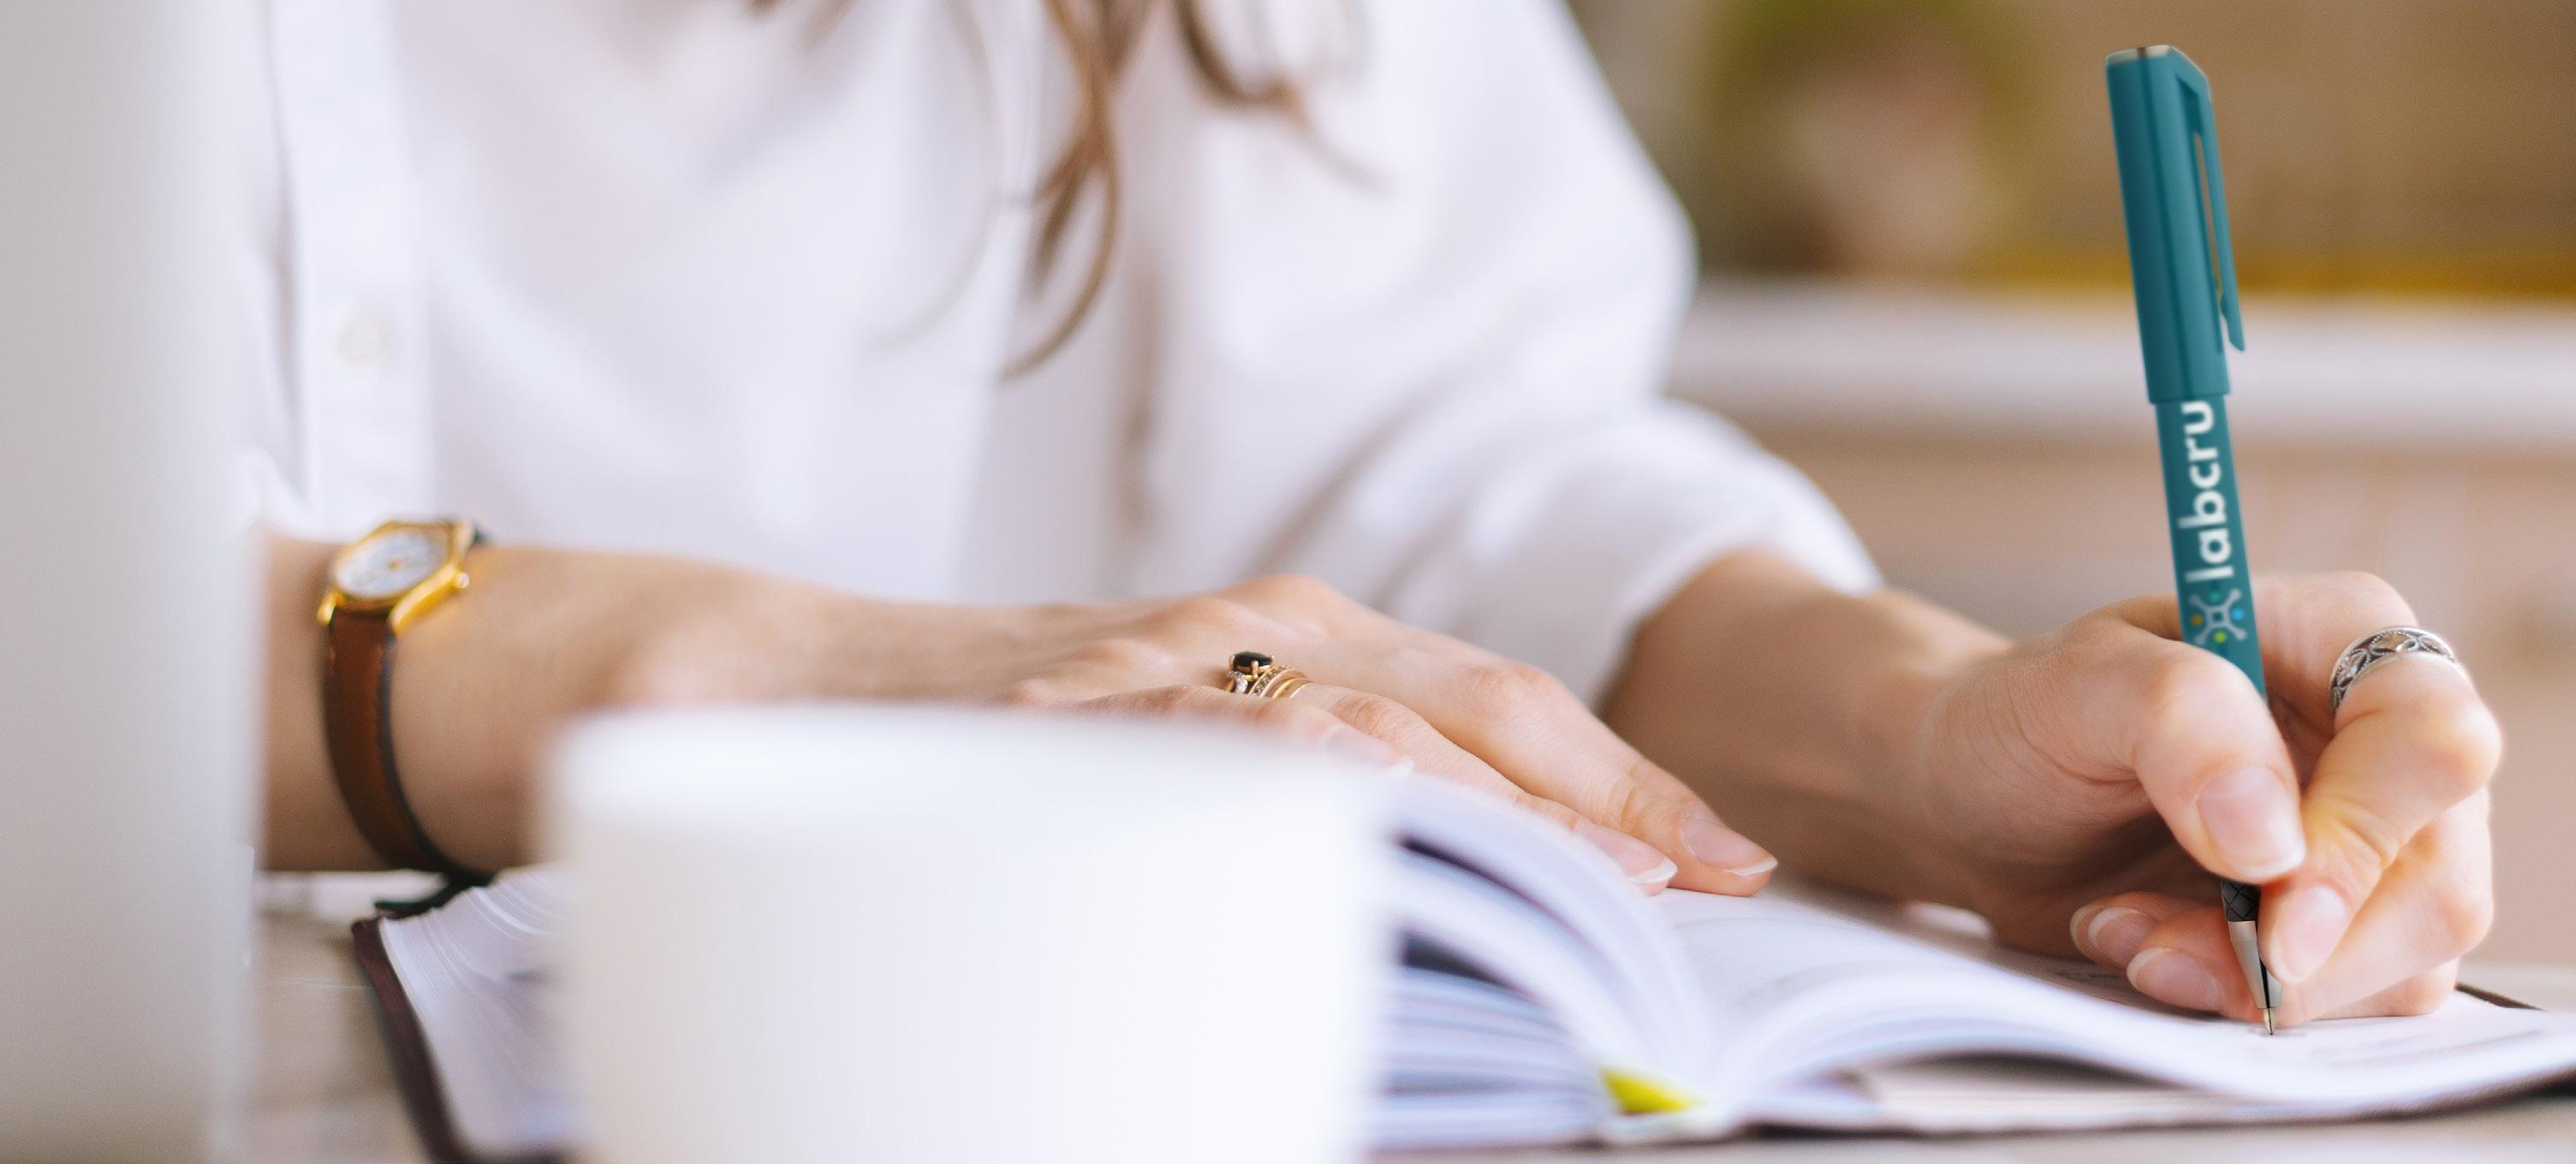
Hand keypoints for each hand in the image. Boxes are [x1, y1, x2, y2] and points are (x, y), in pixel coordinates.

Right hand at [630, 573, 1775, 893]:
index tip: (1721, 865)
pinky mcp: (1115, 701)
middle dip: (1619, 796)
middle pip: (1493, 702)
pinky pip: (1262, 749)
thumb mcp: (1191, 770)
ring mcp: (1196, 653)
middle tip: (1718, 883)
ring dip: (1523, 809)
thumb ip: (1309, 807)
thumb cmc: (1006, 747)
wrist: (800, 692)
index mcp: (1307, 636)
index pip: (1506, 707)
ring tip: (1620, 889)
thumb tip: (1449, 908)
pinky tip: (1435, 856)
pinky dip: (1364, 807)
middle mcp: (1273, 622)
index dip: (1622, 783)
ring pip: (1401, 723)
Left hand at [1905, 573, 2497, 1025]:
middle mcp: (2383, 739)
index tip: (2268, 896)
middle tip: (2161, 948)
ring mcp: (2375, 838)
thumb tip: (2276, 839)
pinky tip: (2151, 952)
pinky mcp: (2341, 922)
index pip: (2435, 739)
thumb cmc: (2022, 719)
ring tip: (2131, 933)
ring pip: (2408, 957)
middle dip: (2303, 944)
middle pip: (2439, 877)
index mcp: (2344, 638)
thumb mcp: (2069, 687)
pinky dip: (2244, 996)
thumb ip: (2178, 721)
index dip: (2368, 833)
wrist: (1973, 800)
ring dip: (2259, 980)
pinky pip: (2351, 997)